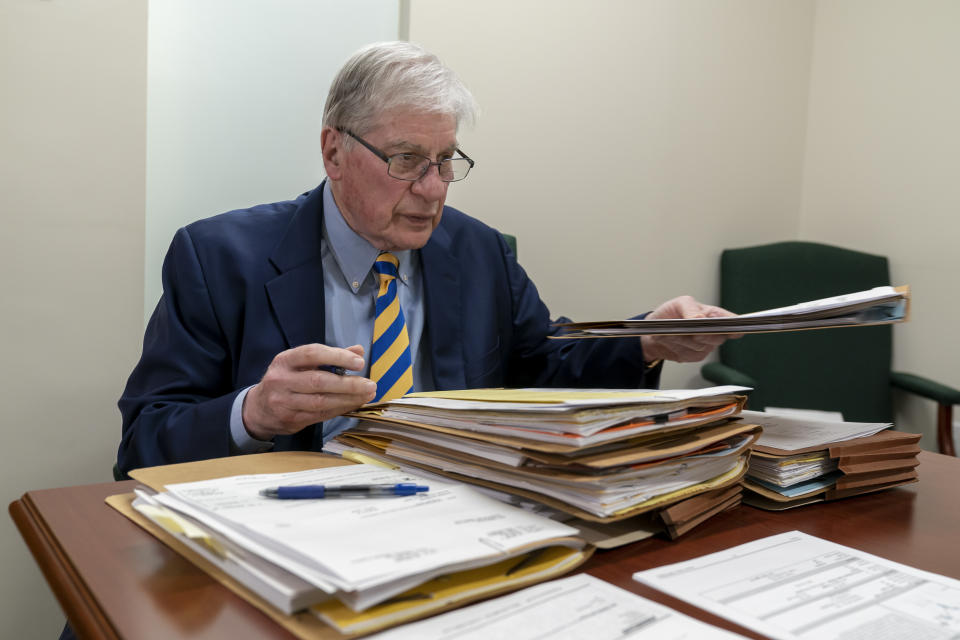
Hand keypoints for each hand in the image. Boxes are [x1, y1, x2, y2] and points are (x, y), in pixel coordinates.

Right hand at [242, 344, 376, 440]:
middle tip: (370, 384)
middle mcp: (281, 380)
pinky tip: (353, 404)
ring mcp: (284, 401)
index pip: (313, 354)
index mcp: (285, 360)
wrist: (258, 409)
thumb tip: (358, 350)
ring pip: (321, 401)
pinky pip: (320, 414)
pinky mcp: (290, 419)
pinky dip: (340, 409)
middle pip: (319, 381)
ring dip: (348, 399)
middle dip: (348, 384)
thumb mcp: (301, 364)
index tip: (359, 362)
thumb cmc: (286, 381)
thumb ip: (329, 357)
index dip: (338, 356)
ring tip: (367, 395)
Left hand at [640, 296, 741, 362]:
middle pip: (718, 337)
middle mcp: (714, 331)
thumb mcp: (679, 303)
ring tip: (672, 332)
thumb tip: (701, 317)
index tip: (732, 330)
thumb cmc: (670, 313)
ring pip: (701, 346)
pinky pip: (690, 354)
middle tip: (692, 331)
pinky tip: (671, 340)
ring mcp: (706, 345)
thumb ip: (691, 308)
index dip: (735, 326)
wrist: (655, 331)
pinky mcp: (695, 356)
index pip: (733, 321)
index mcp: (714, 315)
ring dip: (684, 339)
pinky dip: (678, 347)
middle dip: (703, 334)